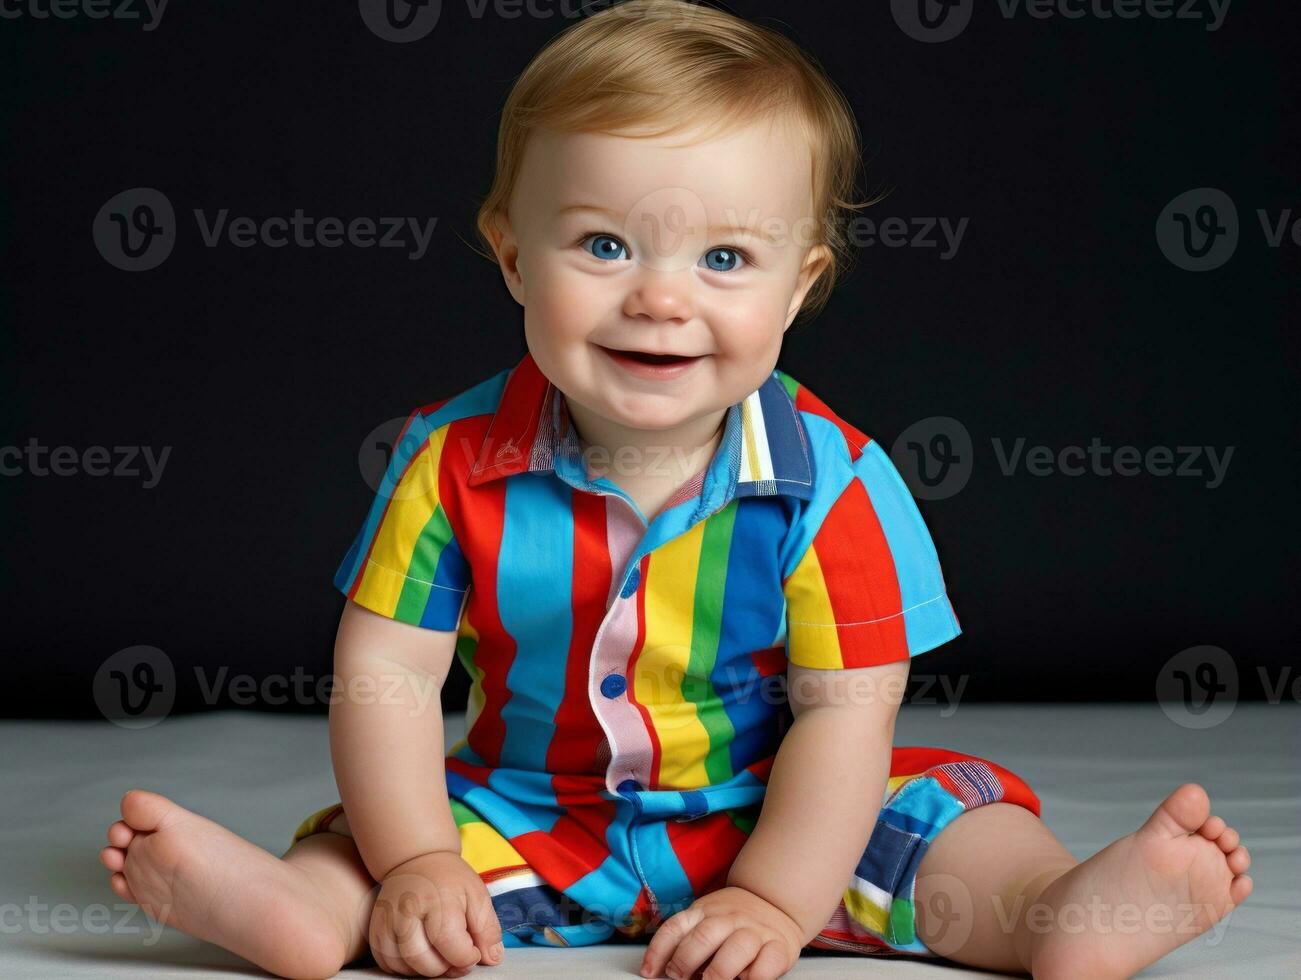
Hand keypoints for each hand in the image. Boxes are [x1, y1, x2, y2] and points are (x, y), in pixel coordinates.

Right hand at [369, 850, 504, 976]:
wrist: (415, 859)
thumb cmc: (450, 879)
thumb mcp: (478, 896)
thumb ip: (488, 929)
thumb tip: (492, 959)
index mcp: (439, 901)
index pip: (453, 947)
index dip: (468, 957)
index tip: (473, 950)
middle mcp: (408, 912)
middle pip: (425, 963)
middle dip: (446, 968)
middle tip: (457, 955)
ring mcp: (387, 922)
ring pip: (404, 966)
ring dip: (425, 970)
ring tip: (439, 954)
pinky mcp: (375, 930)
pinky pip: (387, 963)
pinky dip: (405, 967)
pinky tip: (420, 953)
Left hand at [639, 885, 804, 979]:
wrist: (775, 901)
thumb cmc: (734, 920)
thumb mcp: (706, 919)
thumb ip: (689, 940)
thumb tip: (664, 970)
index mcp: (704, 911)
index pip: (675, 928)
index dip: (658, 951)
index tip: (649, 973)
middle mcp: (729, 919)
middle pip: (703, 937)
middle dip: (686, 962)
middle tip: (680, 977)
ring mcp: (755, 932)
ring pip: (735, 949)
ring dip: (718, 972)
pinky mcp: (778, 947)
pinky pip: (765, 966)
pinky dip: (753, 977)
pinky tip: (744, 979)